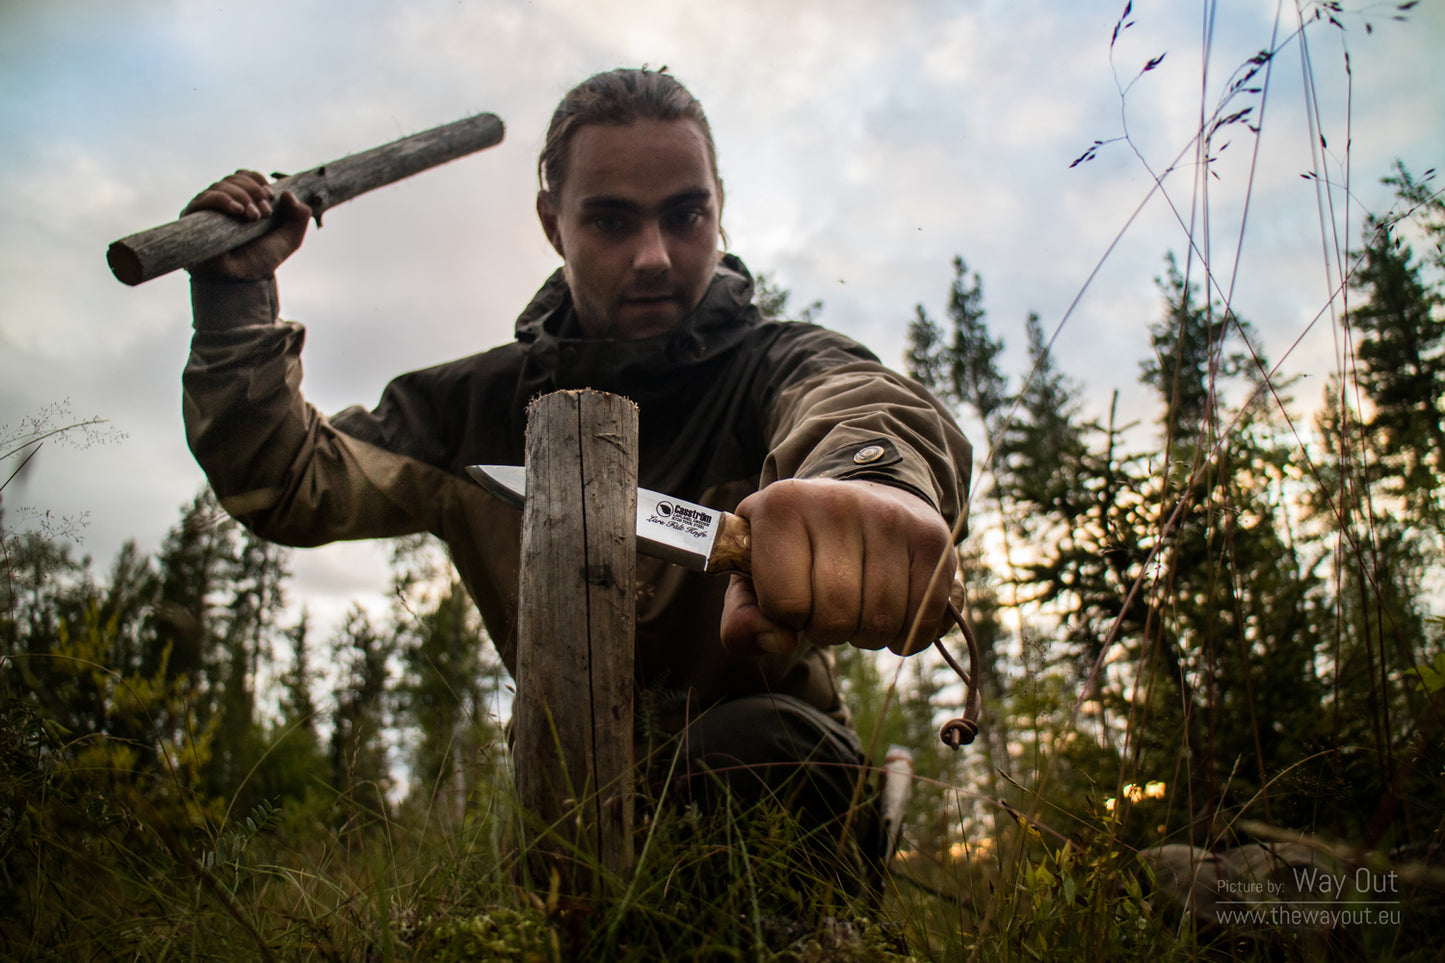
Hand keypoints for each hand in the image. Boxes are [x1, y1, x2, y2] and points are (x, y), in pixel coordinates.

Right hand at [181, 170, 310, 279]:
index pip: (246, 176)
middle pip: (235, 179)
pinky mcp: (193, 217)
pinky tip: (237, 210)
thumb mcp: (289, 239)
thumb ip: (299, 217)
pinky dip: (223, 199)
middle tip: (264, 212)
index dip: (259, 180)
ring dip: (242, 196)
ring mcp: (207, 208)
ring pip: (222, 185)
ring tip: (253, 217)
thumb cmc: (262, 260)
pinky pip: (205, 198)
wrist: (241, 280)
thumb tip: (288, 194)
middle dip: (254, 191)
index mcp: (244, 201)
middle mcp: (224, 202)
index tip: (271, 196)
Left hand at [719, 478, 955, 657]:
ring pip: (881, 622)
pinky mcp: (932, 538)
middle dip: (830, 630)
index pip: (783, 604)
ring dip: (868, 634)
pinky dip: (909, 634)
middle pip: (836, 617)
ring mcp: (890, 517)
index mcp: (781, 506)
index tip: (793, 596)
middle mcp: (836, 502)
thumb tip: (779, 642)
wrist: (863, 499)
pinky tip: (896, 615)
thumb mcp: (755, 576)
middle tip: (829, 606)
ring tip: (860, 604)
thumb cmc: (801, 550)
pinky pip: (924, 617)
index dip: (787, 617)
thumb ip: (743, 619)